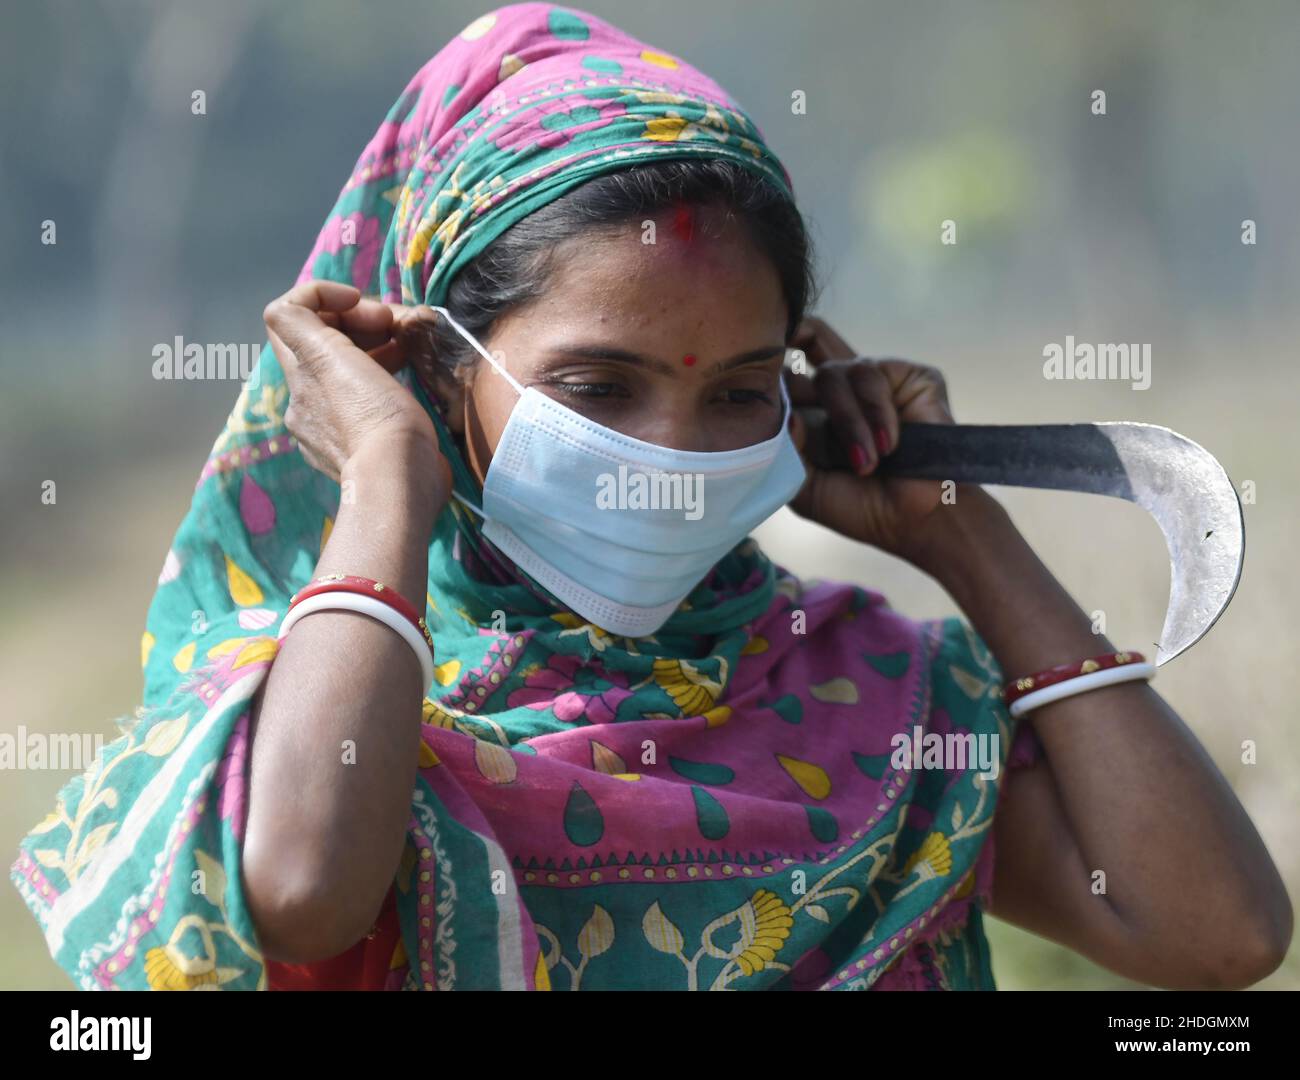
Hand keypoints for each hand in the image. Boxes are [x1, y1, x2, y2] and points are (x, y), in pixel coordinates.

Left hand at [262, 282, 449, 491]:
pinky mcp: (358, 449)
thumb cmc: (371, 415)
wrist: (399, 481)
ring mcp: (330, 428)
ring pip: (346, 370)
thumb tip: (303, 303)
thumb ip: (300, 321)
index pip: (285, 314)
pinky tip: (405, 385)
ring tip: (409, 348)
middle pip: (322, 340)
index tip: (361, 302)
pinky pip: (363, 402)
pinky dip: (381, 383)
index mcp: (299, 373)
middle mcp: (305, 400)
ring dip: (374, 348)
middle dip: (359, 320)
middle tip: (396, 323)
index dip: (321, 294)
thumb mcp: (328, 356)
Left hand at [785, 315, 957, 560]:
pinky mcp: (911, 376)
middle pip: (807, 340)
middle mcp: (842, 385)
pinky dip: (878, 415)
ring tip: (866, 463)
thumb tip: (784, 413)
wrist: (915, 521)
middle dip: (796, 379)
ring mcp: (876, 377)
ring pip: (838, 370)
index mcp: (813, 406)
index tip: (750, 368)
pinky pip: (876, 376)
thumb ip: (785, 449)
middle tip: (799, 413)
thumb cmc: (860, 506)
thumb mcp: (805, 485)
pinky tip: (889, 446)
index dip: (769, 352)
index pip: (786, 359)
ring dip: (849, 422)